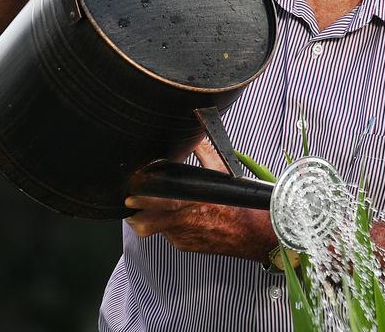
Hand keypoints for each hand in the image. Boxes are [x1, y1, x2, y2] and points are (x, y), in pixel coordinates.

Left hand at [124, 138, 275, 261]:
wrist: (252, 235)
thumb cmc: (239, 206)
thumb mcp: (225, 174)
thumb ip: (206, 154)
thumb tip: (196, 138)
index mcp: (193, 202)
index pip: (158, 200)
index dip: (143, 195)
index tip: (135, 187)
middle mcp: (184, 223)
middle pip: (146, 222)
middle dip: (136, 212)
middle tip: (133, 202)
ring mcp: (182, 238)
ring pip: (155, 228)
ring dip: (152, 218)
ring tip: (154, 208)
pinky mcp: (184, 246)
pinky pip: (168, 235)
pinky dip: (169, 226)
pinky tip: (180, 218)